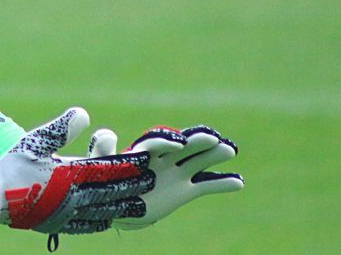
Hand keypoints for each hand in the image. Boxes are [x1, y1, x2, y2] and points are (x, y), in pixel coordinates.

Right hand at [0, 107, 155, 234]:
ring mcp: (66, 213)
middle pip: (110, 191)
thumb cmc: (13, 166)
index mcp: (69, 174)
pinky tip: (107, 219)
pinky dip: (100, 220)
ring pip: (102, 210)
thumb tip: (85, 114)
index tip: (145, 161)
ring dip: (122, 205)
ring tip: (139, 204)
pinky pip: (85, 224)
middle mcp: (72, 196)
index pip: (106, 169)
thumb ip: (61, 128)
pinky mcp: (58, 223)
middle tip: (151, 182)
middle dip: (132, 185)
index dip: (127, 165)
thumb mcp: (36, 140)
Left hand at [88, 124, 243, 228]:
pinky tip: (239, 182)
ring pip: (198, 161)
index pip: (158, 143)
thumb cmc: (107, 182)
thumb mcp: (101, 166)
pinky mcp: (184, 191)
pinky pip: (205, 185)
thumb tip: (108, 133)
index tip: (178, 143)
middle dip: (197, 142)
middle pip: (184, 147)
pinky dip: (222, 184)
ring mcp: (176, 173)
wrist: (118, 206)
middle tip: (213, 139)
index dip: (167, 141)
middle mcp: (163, 159)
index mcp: (144, 152)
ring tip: (229, 150)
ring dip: (214, 155)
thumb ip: (103, 150)